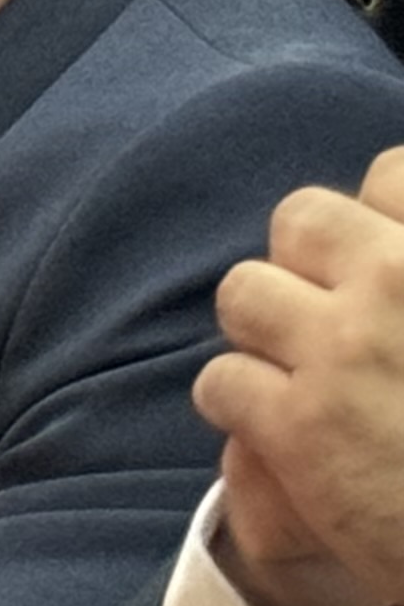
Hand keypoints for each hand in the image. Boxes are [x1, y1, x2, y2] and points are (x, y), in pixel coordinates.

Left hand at [202, 148, 403, 605]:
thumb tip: (389, 239)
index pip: (391, 175)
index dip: (379, 220)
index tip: (385, 263)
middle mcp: (402, 280)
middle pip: (301, 219)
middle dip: (306, 264)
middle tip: (331, 315)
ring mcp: (346, 349)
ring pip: (244, 293)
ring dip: (265, 330)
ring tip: (303, 371)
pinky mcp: (299, 426)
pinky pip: (221, 380)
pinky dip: (242, 404)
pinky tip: (283, 430)